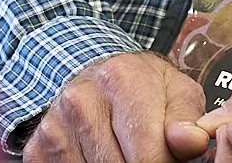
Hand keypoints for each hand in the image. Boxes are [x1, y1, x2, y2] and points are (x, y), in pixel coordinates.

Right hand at [27, 50, 212, 162]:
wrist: (98, 76)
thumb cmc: (144, 88)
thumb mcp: (176, 92)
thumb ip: (187, 119)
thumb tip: (191, 142)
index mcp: (120, 78)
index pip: (147, 153)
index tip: (169, 161)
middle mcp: (80, 98)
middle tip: (148, 157)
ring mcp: (55, 124)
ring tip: (126, 152)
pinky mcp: (39, 148)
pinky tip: (101, 156)